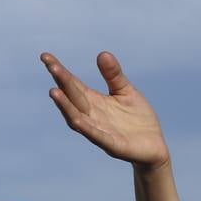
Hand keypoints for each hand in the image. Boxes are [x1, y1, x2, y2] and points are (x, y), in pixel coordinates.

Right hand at [42, 52, 168, 169]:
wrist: (154, 146)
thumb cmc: (138, 119)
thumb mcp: (126, 91)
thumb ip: (114, 75)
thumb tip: (102, 53)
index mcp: (94, 101)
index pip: (72, 85)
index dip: (60, 72)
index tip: (45, 56)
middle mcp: (92, 116)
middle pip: (73, 98)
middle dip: (62, 83)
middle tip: (51, 67)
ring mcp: (100, 131)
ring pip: (78, 119)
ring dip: (66, 107)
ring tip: (54, 92)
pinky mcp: (113, 146)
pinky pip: (97, 137)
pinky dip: (86, 129)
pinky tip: (77, 120)